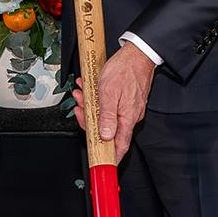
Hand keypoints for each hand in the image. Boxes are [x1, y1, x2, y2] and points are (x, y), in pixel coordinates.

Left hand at [71, 43, 154, 159]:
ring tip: (81, 95)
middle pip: (107, 130)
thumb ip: (106, 117)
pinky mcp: (126, 100)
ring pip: (106, 116)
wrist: (137, 53)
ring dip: (90, 107)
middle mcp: (130, 116)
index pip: (120, 146)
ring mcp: (128, 108)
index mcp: (127, 118)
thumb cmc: (125, 69)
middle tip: (79, 108)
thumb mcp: (108, 93)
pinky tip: (89, 91)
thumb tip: (104, 136)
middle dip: (89, 121)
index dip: (110, 158)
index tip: (100, 163)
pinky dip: (97, 101)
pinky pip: (109, 106)